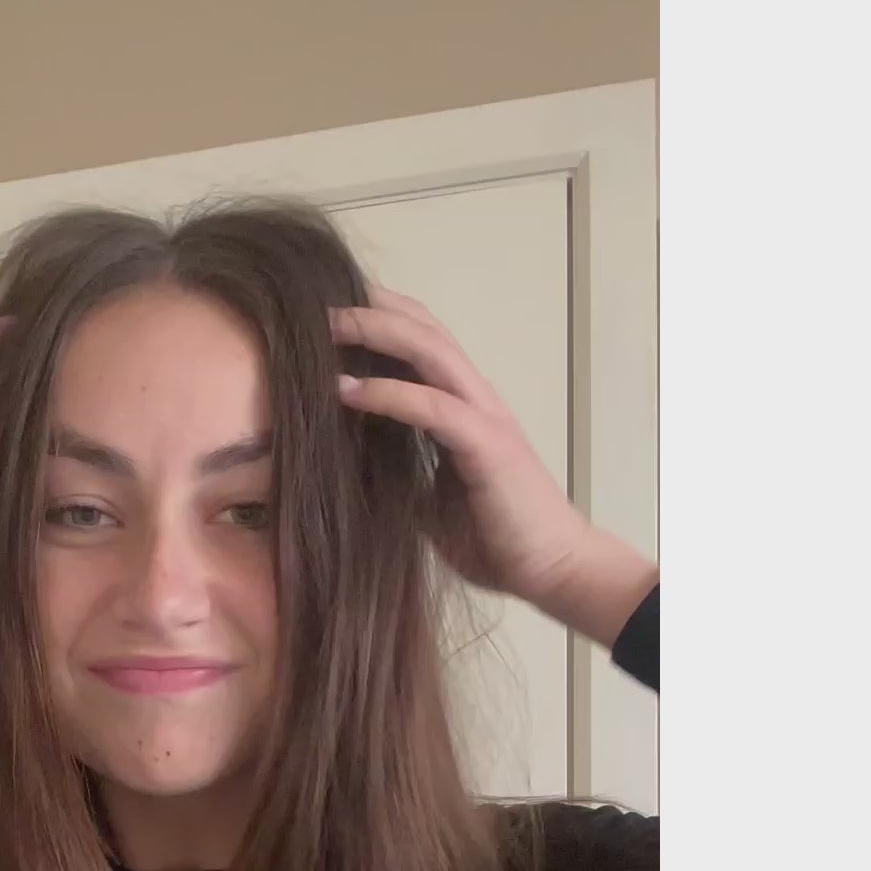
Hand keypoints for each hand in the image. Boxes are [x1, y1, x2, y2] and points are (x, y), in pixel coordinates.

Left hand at [331, 287, 615, 617]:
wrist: (553, 570)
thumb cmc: (497, 539)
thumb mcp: (429, 503)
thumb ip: (399, 475)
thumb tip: (350, 470)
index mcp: (464, 408)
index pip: (422, 343)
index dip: (380, 319)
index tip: (328, 311)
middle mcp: (476, 400)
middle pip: (423, 329)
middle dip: (369, 308)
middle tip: (316, 299)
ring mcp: (484, 417)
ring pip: (430, 351)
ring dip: (375, 332)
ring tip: (325, 326)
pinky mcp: (487, 446)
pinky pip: (433, 407)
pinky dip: (388, 394)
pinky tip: (347, 390)